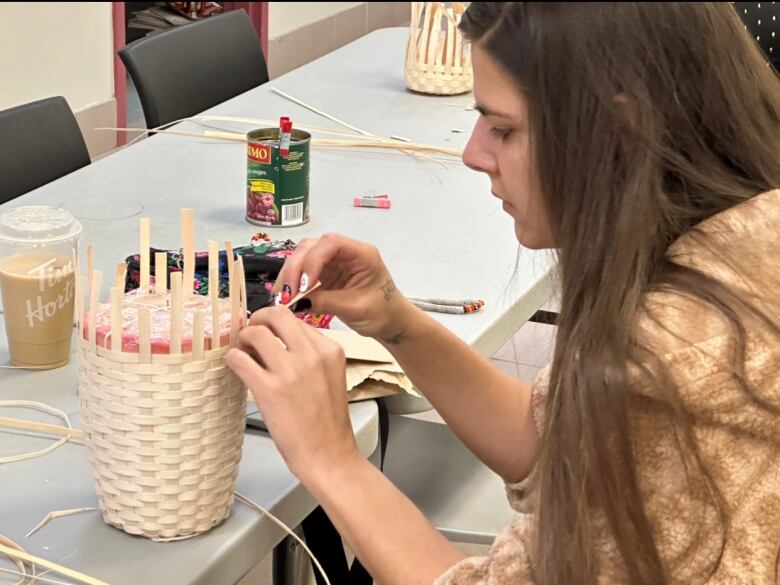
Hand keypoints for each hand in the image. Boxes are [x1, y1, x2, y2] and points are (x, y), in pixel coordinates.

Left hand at [225, 305, 358, 478]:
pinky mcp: (269, 389)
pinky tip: (236, 367)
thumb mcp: (330, 377)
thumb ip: (310, 355)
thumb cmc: (327, 422)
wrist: (328, 454)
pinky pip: (239, 359)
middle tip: (250, 332)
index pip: (296, 319)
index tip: (266, 332)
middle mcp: (311, 354)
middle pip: (277, 314)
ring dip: (243, 339)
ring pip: (255, 332)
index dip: (275, 324)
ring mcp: (290, 371)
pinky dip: (232, 359)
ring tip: (243, 352)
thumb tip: (278, 341)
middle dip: (258, 319)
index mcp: (330, 350)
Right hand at [273, 233, 415, 341]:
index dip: (312, 261)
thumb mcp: (355, 308)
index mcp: (362, 254)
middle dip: (295, 268)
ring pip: (303, 257)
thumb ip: (325, 301)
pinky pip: (303, 272)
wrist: (391, 322)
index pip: (330, 243)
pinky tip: (286, 297)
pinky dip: (293, 283)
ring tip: (282, 297)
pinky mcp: (325, 273)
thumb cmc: (382, 313)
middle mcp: (346, 252)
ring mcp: (334, 261)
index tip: (303, 285)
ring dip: (290, 275)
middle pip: (311, 247)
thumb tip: (295, 302)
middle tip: (286, 293)